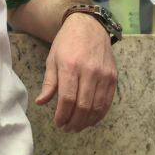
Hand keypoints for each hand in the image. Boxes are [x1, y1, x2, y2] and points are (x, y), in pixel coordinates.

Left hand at [34, 13, 117, 132]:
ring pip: (97, 107)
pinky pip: (107, 102)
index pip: (67, 98)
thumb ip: (49, 82)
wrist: (88, 26)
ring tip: (77, 126)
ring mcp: (103, 75)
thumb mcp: (52, 59)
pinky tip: (90, 119)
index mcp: (70, 66)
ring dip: (86, 121)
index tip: (58, 123)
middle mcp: (89, 71)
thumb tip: (41, 102)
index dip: (62, 115)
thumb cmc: (66, 43)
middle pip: (83, 106)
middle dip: (74, 122)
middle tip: (66, 128)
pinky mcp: (113, 77)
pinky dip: (99, 114)